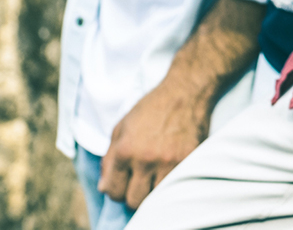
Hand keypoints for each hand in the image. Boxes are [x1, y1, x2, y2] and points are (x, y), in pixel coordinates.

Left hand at [96, 77, 211, 209]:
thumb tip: (104, 187)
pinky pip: (175, 188)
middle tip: (138, 183)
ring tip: (154, 180)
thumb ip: (109, 159)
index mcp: (124, 150)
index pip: (112, 191)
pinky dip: (170, 185)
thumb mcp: (121, 128)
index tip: (122, 184)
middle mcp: (145, 159)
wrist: (185, 92)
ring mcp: (169, 163)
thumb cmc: (150, 108)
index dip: (114, 190)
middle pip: (133, 201)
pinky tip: (169, 174)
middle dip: (132, 195)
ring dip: (152, 192)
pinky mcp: (188, 162)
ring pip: (155, 199)